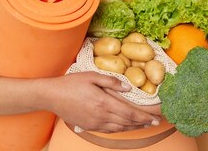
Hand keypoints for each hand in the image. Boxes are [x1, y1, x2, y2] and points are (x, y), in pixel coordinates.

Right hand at [44, 72, 161, 132]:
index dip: (144, 117)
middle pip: (127, 122)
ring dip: (133, 127)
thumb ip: (112, 81)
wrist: (52, 96)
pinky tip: (125, 126)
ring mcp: (95, 123)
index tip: (155, 118)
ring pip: (119, 129)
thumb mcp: (92, 76)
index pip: (129, 112)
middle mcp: (101, 116)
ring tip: (144, 125)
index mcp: (104, 102)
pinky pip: (109, 131)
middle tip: (155, 122)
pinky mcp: (89, 126)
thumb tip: (129, 88)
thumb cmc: (71, 83)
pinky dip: (121, 130)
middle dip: (143, 123)